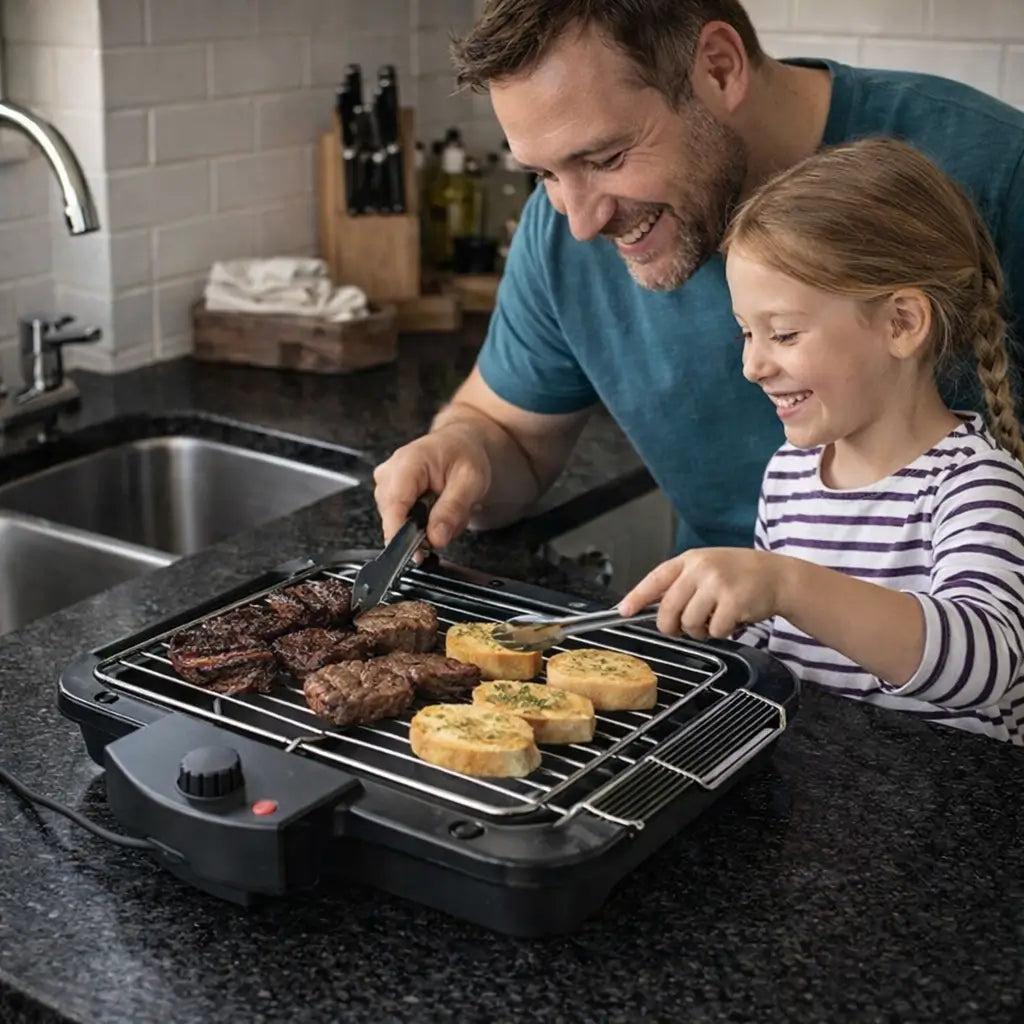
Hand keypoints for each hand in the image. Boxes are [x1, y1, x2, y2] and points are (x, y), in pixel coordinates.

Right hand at [373, 423, 490, 547]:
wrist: (460, 442)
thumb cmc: (465, 453)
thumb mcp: (471, 481)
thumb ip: (452, 510)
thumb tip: (436, 538)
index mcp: (407, 463)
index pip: (394, 506)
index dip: (401, 535)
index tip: (416, 554)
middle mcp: (389, 472)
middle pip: (396, 519)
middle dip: (428, 528)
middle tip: (456, 515)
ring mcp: (386, 483)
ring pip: (400, 523)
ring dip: (428, 525)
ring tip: (449, 507)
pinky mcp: (389, 493)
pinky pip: (401, 520)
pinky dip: (423, 521)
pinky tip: (437, 508)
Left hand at [618, 548, 789, 639]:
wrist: (778, 575)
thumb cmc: (739, 574)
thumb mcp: (707, 568)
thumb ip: (682, 583)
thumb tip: (651, 605)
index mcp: (690, 559)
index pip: (656, 578)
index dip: (637, 596)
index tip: (624, 610)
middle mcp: (701, 568)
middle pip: (669, 608)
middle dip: (671, 626)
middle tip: (682, 629)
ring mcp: (717, 584)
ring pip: (690, 622)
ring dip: (699, 631)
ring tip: (713, 620)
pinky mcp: (734, 601)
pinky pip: (715, 631)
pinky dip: (721, 633)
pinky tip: (730, 621)